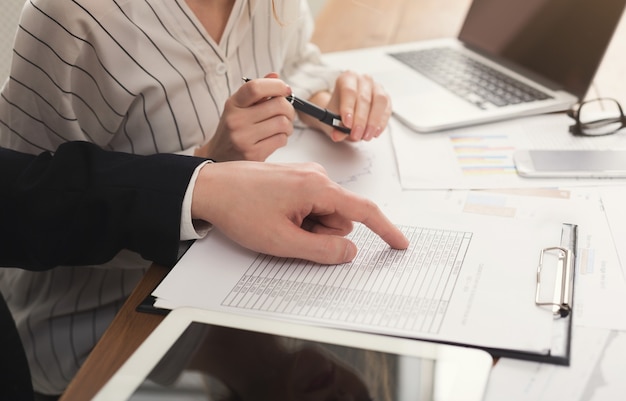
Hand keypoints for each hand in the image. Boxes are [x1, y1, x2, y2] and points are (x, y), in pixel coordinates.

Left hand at [191, 161, 408, 263]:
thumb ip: (322, 249)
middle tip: (291, 235)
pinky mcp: (294, 179)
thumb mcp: (282, 241)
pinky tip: (276, 216)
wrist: (209, 188)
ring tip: (279, 224)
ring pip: (325, 212)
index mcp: (318, 187)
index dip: (385, 230)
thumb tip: (350, 251)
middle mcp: (316, 176)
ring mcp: (305, 175)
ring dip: (309, 226)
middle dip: (323, 233)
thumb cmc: (240, 210)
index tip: (400, 244)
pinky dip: (301, 217)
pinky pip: (311, 204)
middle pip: (341, 217)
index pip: (363, 211)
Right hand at [197, 73, 294, 160]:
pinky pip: (281, 140)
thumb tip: (275, 76)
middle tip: (287, 112)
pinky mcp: (253, 154)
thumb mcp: (240, 107)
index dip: (276, 85)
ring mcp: (244, 138)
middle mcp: (236, 120)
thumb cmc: (234, 127)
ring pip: (282, 123)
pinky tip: (275, 138)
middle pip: (277, 105)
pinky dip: (283, 138)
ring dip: (288, 125)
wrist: (219, 156)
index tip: (286, 90)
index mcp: (233, 104)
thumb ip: (257, 91)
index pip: (255, 87)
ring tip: (282, 127)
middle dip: (289, 108)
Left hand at [302, 71, 391, 142]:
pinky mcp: (386, 99)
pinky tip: (375, 132)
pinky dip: (381, 123)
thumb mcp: (332, 119)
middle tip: (356, 134)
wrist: (347, 110)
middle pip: (364, 98)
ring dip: (373, 122)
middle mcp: (363, 80)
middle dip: (360, 120)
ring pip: (379, 102)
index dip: (348, 108)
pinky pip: (387, 110)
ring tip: (366, 136)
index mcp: (347, 79)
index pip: (348, 91)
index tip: (347, 123)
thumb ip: (335, 127)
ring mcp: (377, 88)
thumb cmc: (339, 110)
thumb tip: (337, 135)